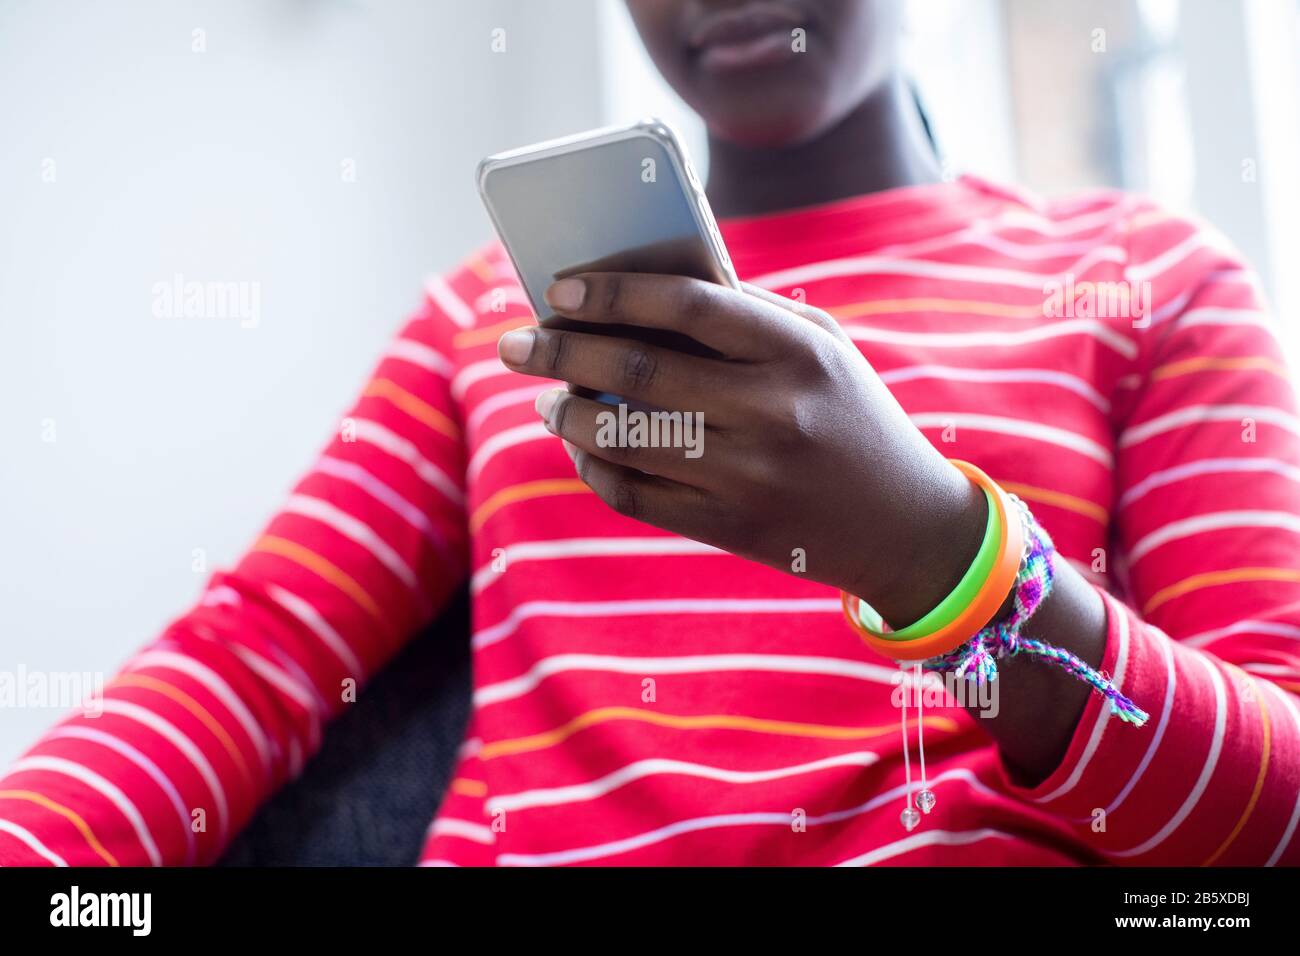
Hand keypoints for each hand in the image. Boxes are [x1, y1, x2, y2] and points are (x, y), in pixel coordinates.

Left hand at [496, 272, 986, 627]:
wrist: (903, 525)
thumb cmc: (849, 415)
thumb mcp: (821, 349)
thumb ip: (744, 317)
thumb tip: (634, 298)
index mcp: (797, 350)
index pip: (687, 303)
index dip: (613, 291)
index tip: (559, 287)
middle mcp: (771, 410)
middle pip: (638, 368)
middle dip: (560, 349)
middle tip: (515, 341)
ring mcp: (748, 473)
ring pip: (624, 435)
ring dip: (568, 412)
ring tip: (547, 396)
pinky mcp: (729, 524)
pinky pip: (634, 493)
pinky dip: (593, 466)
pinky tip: (580, 446)